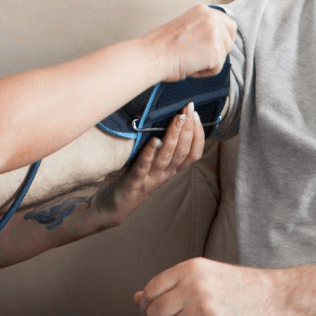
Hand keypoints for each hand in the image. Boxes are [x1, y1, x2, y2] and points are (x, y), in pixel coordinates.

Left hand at [104, 102, 205, 225]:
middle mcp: (165, 175)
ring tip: (177, 118)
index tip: (196, 115)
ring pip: (167, 157)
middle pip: (182, 152)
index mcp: (172, 170)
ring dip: (173, 136)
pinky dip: (149, 153)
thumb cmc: (137, 180)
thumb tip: (173, 121)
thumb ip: (166, 150)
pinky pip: (143, 166)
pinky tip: (154, 140)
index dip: (198, 135)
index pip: (194, 154)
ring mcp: (150, 179)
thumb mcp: (156, 166)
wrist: (117, 207)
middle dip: (188, 129)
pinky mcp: (134, 182)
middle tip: (188, 109)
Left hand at [135, 258, 285, 315]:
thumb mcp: (205, 275)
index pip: (151, 290)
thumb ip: (172, 285)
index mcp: (191, 268)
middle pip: (154, 313)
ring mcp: (203, 311)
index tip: (155, 312)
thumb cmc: (239, 286)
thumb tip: (138, 298)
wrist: (274, 298)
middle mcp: (194, 287)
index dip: (148, 305)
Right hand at [147, 5, 235, 81]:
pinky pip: (217, 68)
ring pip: (223, 54)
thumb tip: (212, 40)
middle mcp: (211, 18)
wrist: (152, 55)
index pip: (227, 24)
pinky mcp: (216, 51)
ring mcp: (215, 33)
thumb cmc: (161, 46)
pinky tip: (190, 66)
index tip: (210, 47)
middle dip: (219, 51)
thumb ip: (201, 28)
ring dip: (209, 62)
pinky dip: (204, 72)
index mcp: (202, 10)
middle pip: (230, 39)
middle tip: (199, 56)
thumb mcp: (184, 26)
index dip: (221, 39)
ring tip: (189, 59)